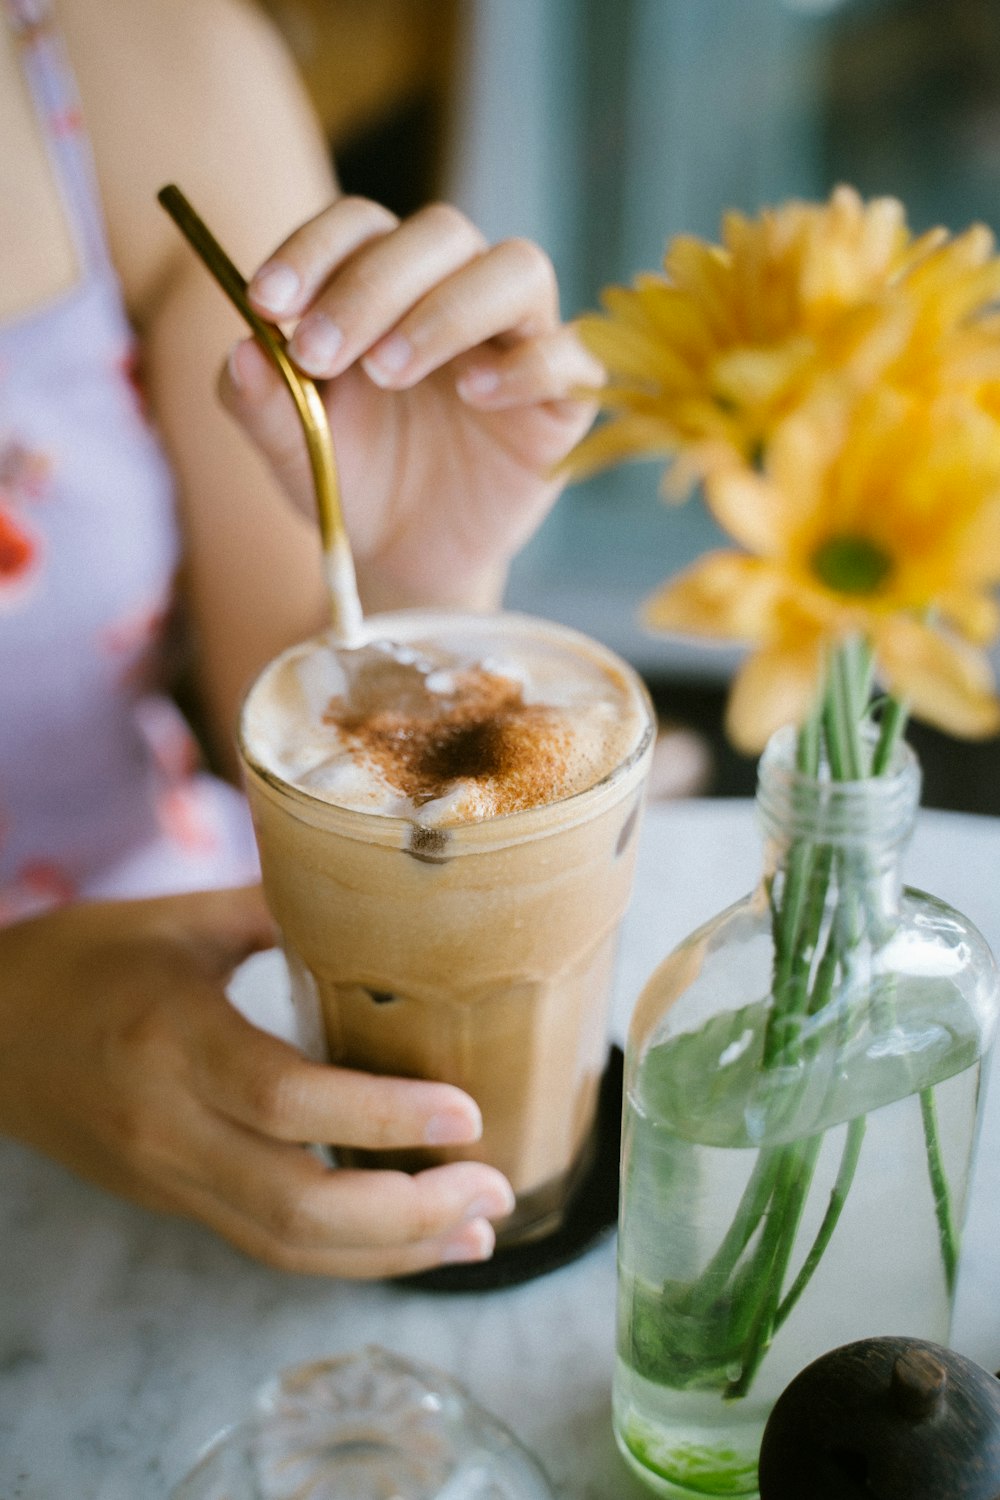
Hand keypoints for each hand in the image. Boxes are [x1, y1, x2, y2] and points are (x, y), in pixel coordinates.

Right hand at [0, 888, 513, 1276]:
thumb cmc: (82, 960)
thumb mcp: (179, 919)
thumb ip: (281, 907)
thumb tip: (381, 887)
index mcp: (174, 1039)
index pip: (286, 1098)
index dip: (383, 1115)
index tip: (466, 1113)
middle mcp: (169, 1125)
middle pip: (295, 1204)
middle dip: (407, 1215)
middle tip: (494, 1188)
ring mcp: (167, 1174)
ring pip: (283, 1244)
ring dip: (388, 1253)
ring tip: (475, 1231)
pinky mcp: (171, 1198)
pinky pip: (263, 1241)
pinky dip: (342, 1253)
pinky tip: (404, 1240)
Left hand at [218, 197, 602, 610]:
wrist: (405, 556)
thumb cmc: (351, 479)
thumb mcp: (292, 449)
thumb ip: (261, 400)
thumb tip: (242, 349)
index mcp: (385, 282)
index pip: (359, 225)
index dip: (313, 250)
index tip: (265, 302)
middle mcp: (457, 290)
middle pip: (439, 233)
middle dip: (370, 285)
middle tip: (319, 352)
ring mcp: (518, 337)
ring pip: (515, 268)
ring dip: (446, 309)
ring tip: (387, 371)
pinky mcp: (562, 397)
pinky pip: (568, 354)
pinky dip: (523, 365)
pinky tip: (473, 396)